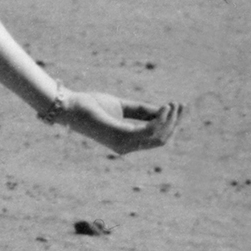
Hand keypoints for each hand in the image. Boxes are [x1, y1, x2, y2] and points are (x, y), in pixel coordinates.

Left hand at [57, 90, 181, 154]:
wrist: (69, 104)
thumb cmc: (92, 105)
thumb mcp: (122, 106)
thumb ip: (142, 110)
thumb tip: (164, 111)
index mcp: (127, 141)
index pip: (156, 137)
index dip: (171, 123)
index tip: (179, 106)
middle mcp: (127, 146)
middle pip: (161, 139)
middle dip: (174, 123)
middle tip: (180, 105)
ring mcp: (124, 144)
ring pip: (158, 137)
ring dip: (170, 121)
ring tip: (173, 105)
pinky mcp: (120, 136)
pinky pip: (148, 132)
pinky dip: (160, 120)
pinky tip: (165, 108)